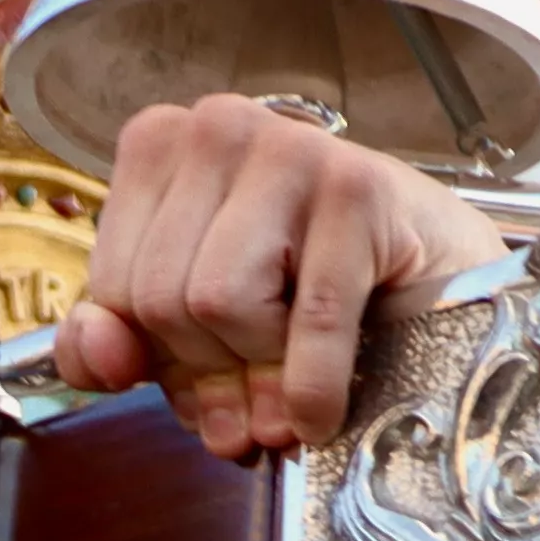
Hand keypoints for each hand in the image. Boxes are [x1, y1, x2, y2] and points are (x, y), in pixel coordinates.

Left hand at [58, 95, 495, 460]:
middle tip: (259, 395)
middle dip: (213, 370)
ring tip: (296, 377)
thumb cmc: (308, 295)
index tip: (210, 378)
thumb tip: (97, 349)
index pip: (113, 289)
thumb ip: (116, 343)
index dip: (160, 359)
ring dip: (264, 371)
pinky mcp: (358, 187)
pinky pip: (306, 320)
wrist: (441, 277)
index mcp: (158, 145)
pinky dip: (312, 388)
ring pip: (216, 303)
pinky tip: (322, 414)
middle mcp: (217, 126)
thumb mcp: (192, 325)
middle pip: (160, 298)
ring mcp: (290, 147)